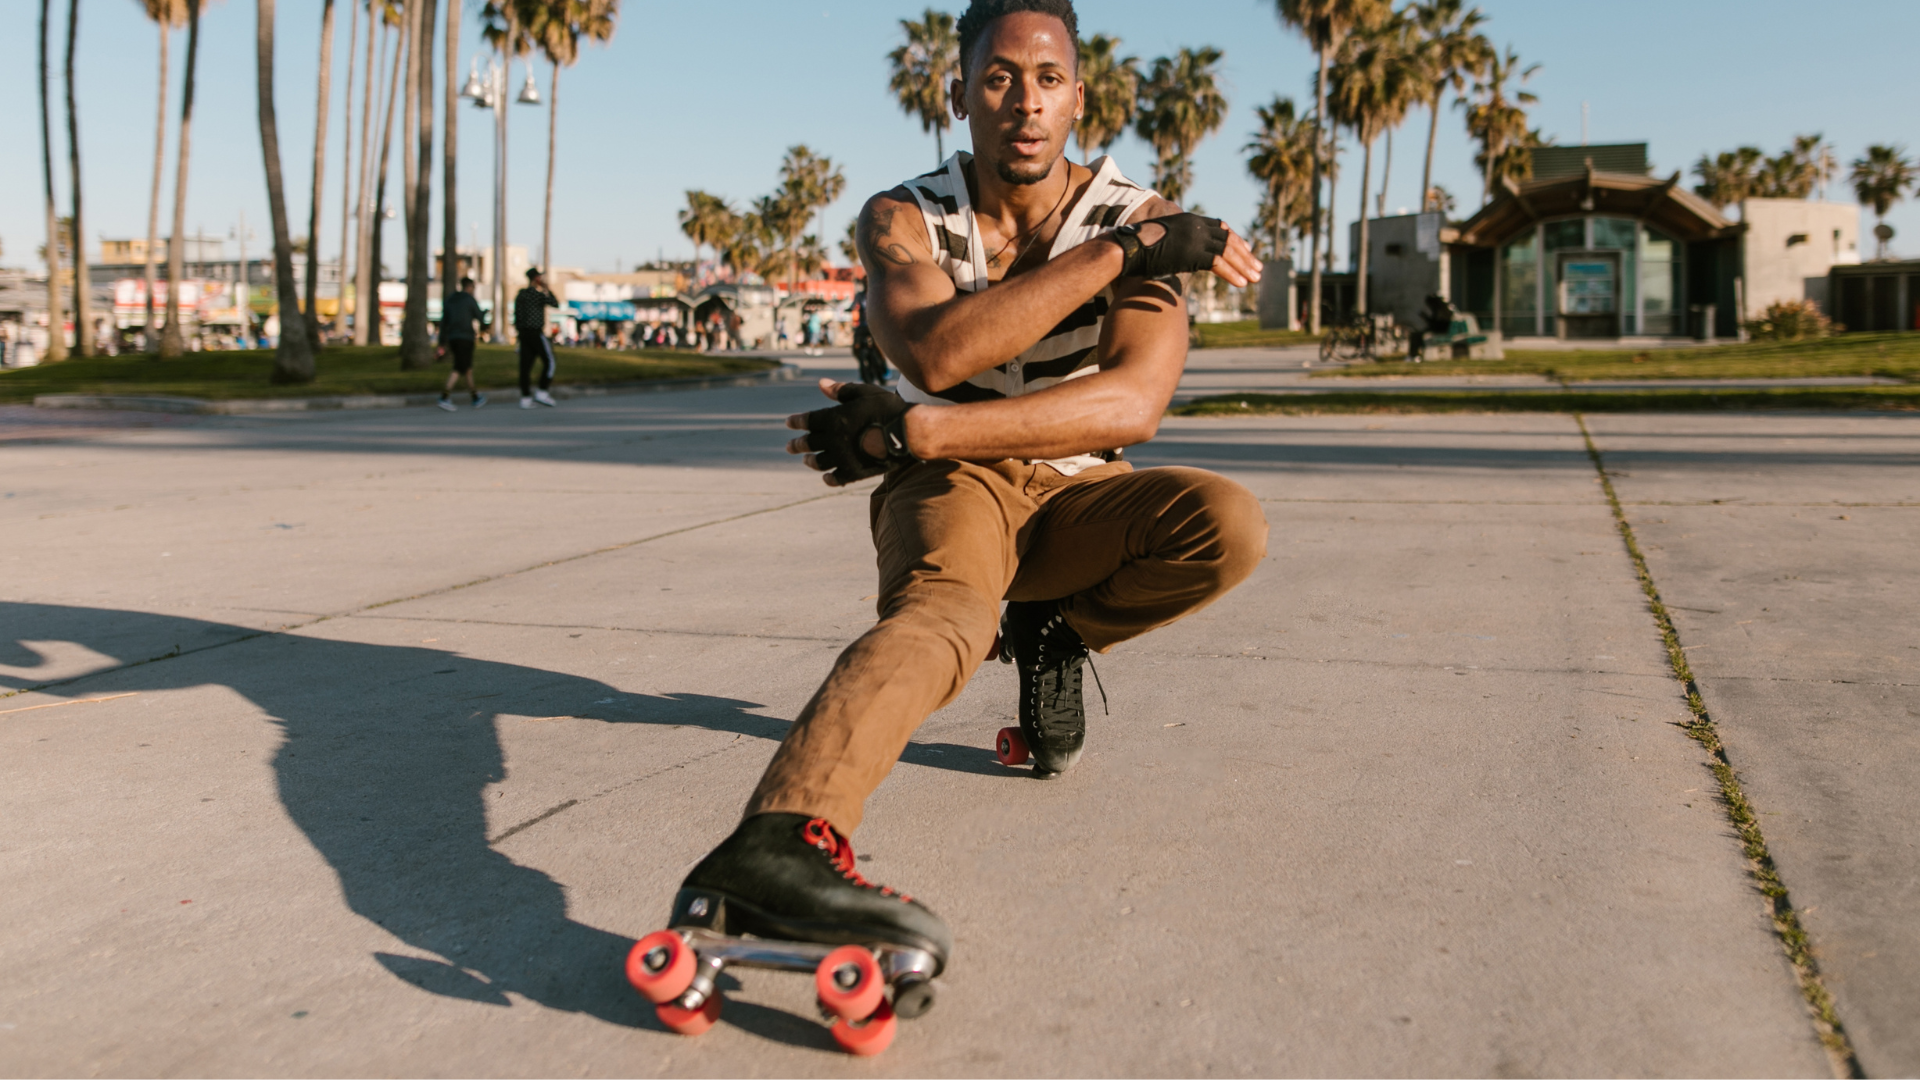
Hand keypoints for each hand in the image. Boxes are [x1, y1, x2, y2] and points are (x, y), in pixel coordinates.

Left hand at [785, 378, 915, 486]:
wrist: (907, 433)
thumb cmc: (887, 408)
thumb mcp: (864, 393)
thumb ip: (841, 390)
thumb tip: (821, 383)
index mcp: (835, 418)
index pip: (808, 420)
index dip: (797, 421)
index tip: (789, 423)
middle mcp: (834, 439)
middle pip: (809, 443)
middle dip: (797, 444)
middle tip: (789, 446)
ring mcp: (843, 457)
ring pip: (819, 462)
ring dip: (810, 461)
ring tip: (806, 460)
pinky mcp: (855, 472)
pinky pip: (836, 478)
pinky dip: (829, 478)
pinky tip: (826, 478)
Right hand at [1124, 217, 1261, 287]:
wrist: (1128, 249)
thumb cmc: (1136, 248)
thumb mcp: (1160, 239)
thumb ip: (1174, 242)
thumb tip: (1176, 254)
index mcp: (1189, 219)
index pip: (1219, 227)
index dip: (1234, 239)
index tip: (1246, 248)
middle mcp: (1196, 225)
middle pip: (1227, 239)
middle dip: (1244, 254)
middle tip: (1257, 266)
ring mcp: (1195, 238)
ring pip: (1228, 252)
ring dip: (1244, 265)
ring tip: (1256, 278)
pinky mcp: (1193, 252)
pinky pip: (1219, 264)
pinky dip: (1232, 274)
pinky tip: (1242, 283)